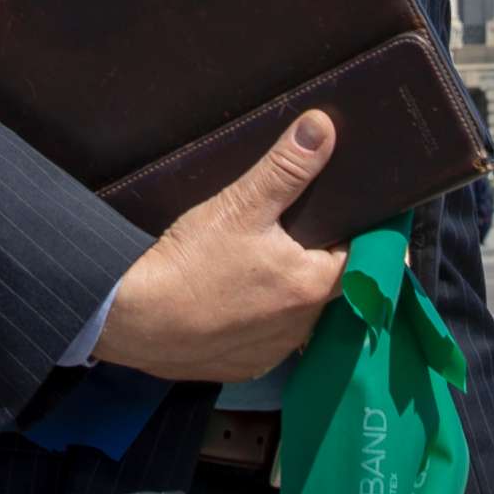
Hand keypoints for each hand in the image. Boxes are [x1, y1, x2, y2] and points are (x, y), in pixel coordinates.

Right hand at [90, 110, 347, 382]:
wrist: (133, 319)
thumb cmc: (191, 262)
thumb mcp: (240, 205)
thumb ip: (286, 167)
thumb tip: (323, 126)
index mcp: (313, 285)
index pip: (360, 257)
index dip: (353, 233)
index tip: (343, 215)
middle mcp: (303, 326)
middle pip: (327, 285)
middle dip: (316, 257)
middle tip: (292, 229)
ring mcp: (275, 352)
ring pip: (298, 313)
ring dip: (289, 290)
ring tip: (261, 261)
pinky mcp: (246, 367)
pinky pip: (269, 338)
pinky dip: (261, 318)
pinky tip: (237, 296)